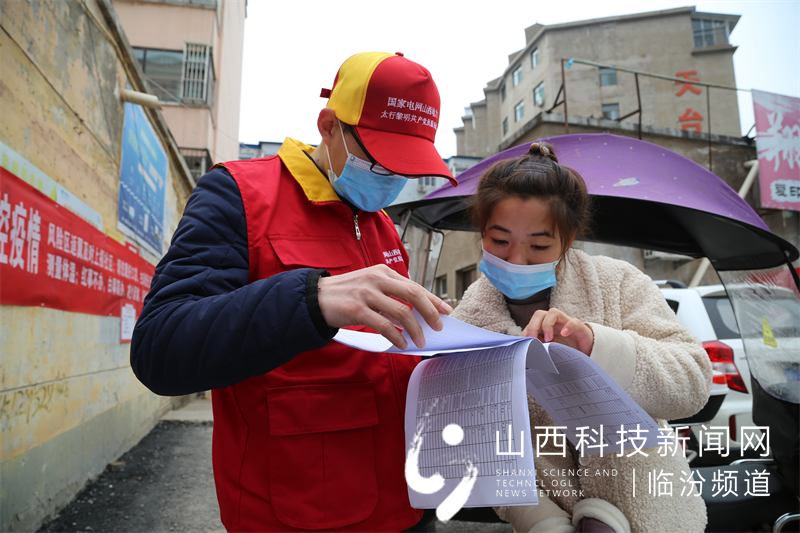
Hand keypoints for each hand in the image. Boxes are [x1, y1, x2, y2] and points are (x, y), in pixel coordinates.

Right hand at [317, 264, 452, 349]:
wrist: (316, 298)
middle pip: (414, 294)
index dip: (433, 299)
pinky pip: (384, 325)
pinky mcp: (357, 308)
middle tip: (438, 326)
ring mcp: (367, 293)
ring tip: (420, 341)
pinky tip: (401, 344)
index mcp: (383, 272)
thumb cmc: (345, 294)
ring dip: (415, 329)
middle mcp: (377, 279)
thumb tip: (414, 314)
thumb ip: (390, 297)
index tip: (446, 310)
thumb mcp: (370, 287)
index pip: (415, 285)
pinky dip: (397, 336)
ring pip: (402, 311)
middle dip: (430, 312)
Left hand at [522, 307, 593, 355]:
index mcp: (545, 327)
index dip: (526, 331)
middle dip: (533, 326)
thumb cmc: (567, 350)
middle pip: (539, 314)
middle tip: (532, 339)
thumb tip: (526, 354)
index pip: (532, 323)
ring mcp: (566, 323)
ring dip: (547, 325)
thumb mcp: (550, 350)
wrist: (587, 351)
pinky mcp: (579, 327)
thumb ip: (540, 348)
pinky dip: (567, 327)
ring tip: (548, 339)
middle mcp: (554, 322)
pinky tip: (564, 334)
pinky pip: (573, 322)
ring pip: (553, 313)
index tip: (523, 343)